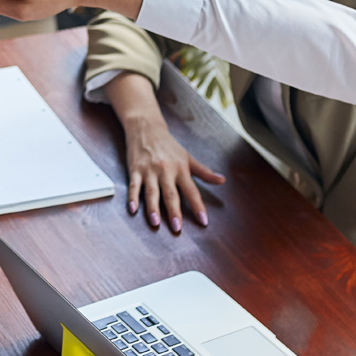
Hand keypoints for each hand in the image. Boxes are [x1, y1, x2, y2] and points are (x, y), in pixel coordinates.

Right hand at [107, 75, 224, 232]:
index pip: (191, 191)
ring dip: (153, 208)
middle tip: (177, 228)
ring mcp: (149, 171)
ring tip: (155, 222)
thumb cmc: (168, 145)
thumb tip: (223, 180)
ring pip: (151, 192)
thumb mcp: (188, 158)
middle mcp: (166, 171)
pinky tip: (133, 209)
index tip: (203, 221)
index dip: (198, 206)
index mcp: (181, 169)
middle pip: (171, 194)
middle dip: (174, 211)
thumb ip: (204, 172)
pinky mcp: (135, 170)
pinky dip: (132, 197)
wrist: (146, 128)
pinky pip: (133, 186)